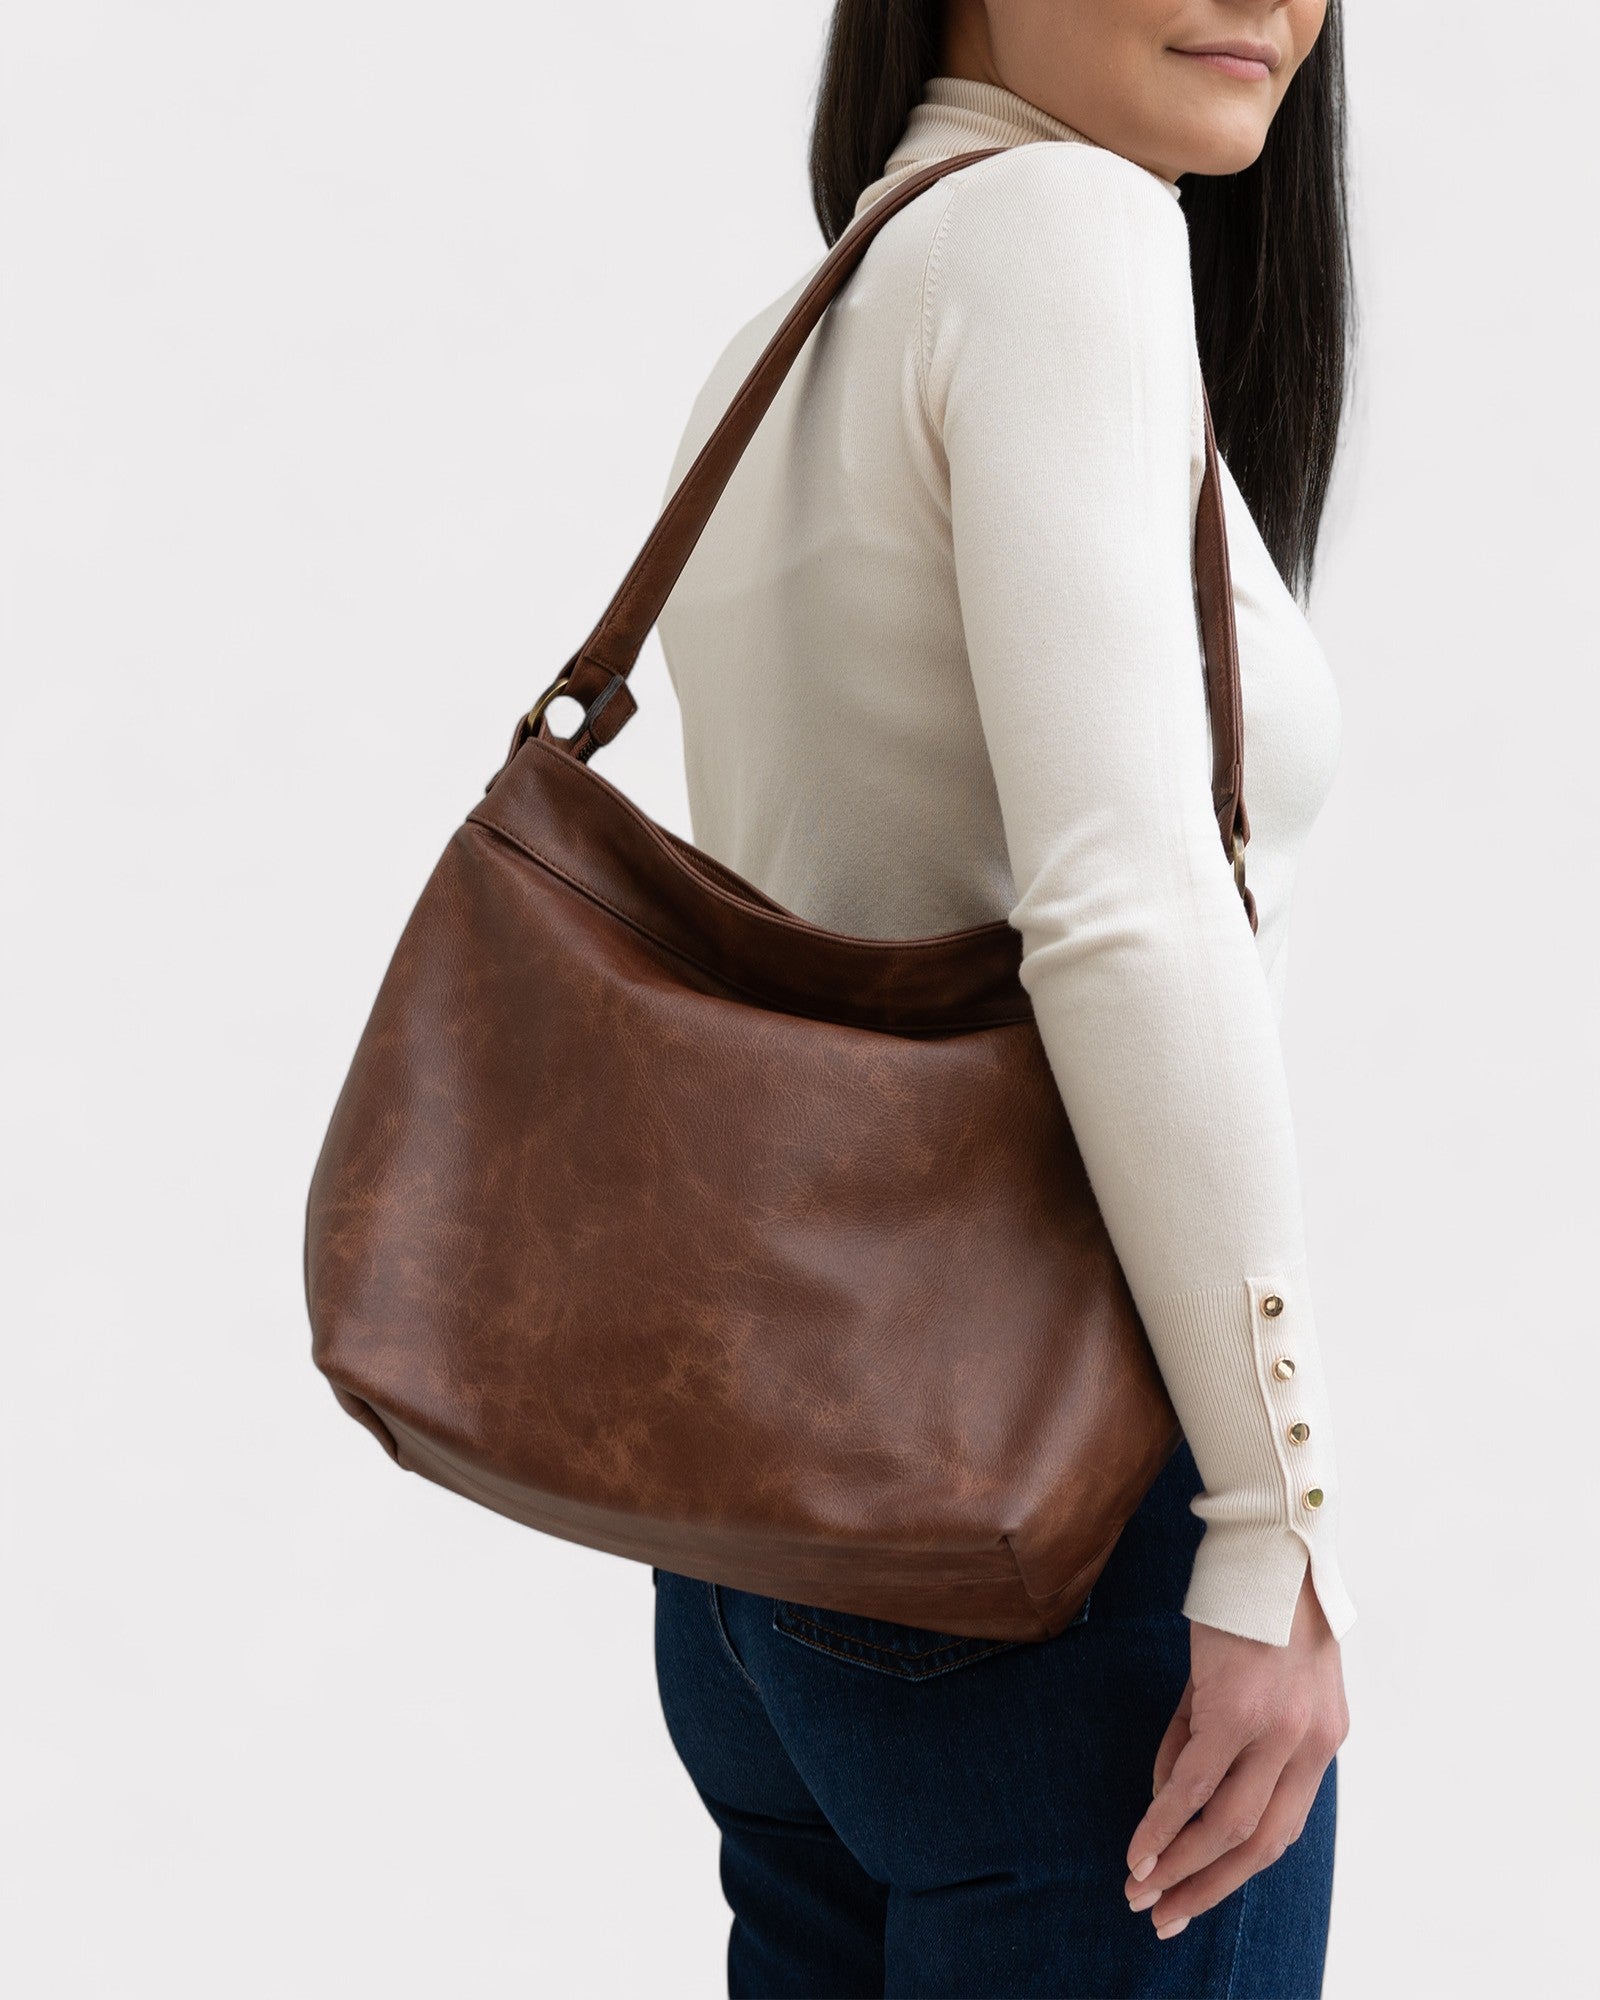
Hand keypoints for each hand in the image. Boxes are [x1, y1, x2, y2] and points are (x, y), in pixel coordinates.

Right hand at [1122, 1566, 1348, 1939]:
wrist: (1271, 1543)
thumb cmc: (1256, 1602)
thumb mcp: (1248, 1677)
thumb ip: (1213, 1735)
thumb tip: (1169, 1795)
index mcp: (1323, 1739)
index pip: (1282, 1826)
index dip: (1234, 1867)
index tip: (1193, 1892)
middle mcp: (1310, 1745)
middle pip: (1261, 1843)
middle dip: (1208, 1885)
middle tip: (1163, 1914)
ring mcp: (1276, 1731)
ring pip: (1228, 1825)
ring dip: (1181, 1864)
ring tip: (1140, 1888)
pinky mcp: (1236, 1711)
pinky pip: (1195, 1784)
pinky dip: (1164, 1822)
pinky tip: (1140, 1846)